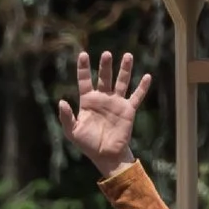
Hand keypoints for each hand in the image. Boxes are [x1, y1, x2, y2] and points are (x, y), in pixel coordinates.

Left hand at [58, 49, 151, 178]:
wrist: (105, 154)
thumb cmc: (87, 143)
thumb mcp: (72, 131)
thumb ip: (66, 117)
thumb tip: (62, 102)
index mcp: (87, 101)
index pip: (85, 80)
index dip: (84, 68)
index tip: (83, 54)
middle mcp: (102, 98)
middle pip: (104, 78)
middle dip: (105, 66)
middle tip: (106, 54)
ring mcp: (116, 103)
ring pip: (121, 82)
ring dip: (124, 70)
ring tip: (127, 56)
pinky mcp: (128, 110)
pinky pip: (136, 96)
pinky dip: (142, 87)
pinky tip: (147, 76)